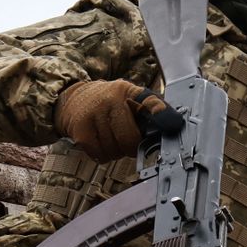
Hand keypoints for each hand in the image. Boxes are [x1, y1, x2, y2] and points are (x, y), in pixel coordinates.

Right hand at [54, 79, 183, 162]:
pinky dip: (103, 155)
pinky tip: (100, 142)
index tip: (173, 124)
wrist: (72, 100)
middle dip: (132, 146)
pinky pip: (100, 155)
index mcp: (127, 91)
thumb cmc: (107, 103)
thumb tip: (173, 125)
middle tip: (127, 141)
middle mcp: (110, 100)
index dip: (161, 114)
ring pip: (115, 150)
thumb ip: (150, 110)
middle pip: (130, 138)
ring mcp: (94, 115)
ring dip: (116, 151)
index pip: (148, 101)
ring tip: (111, 137)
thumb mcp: (129, 98)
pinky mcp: (81, 130)